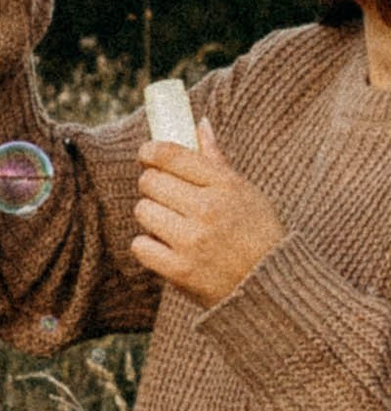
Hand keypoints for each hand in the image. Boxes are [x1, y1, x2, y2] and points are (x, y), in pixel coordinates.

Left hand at [130, 125, 284, 305]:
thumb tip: (199, 124)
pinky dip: (148, 245)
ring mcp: (192, 241)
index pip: (173, 155)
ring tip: (169, 223)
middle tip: (162, 195)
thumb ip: (216, 160)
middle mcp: (208, 210)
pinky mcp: (179, 270)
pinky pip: (140, 245)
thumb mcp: (246, 191)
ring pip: (143, 211)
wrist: (269, 286)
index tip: (146, 154)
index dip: (151, 151)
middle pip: (150, 182)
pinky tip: (165, 246)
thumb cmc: (256, 233)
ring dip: (150, 215)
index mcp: (225, 185)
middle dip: (152, 185)